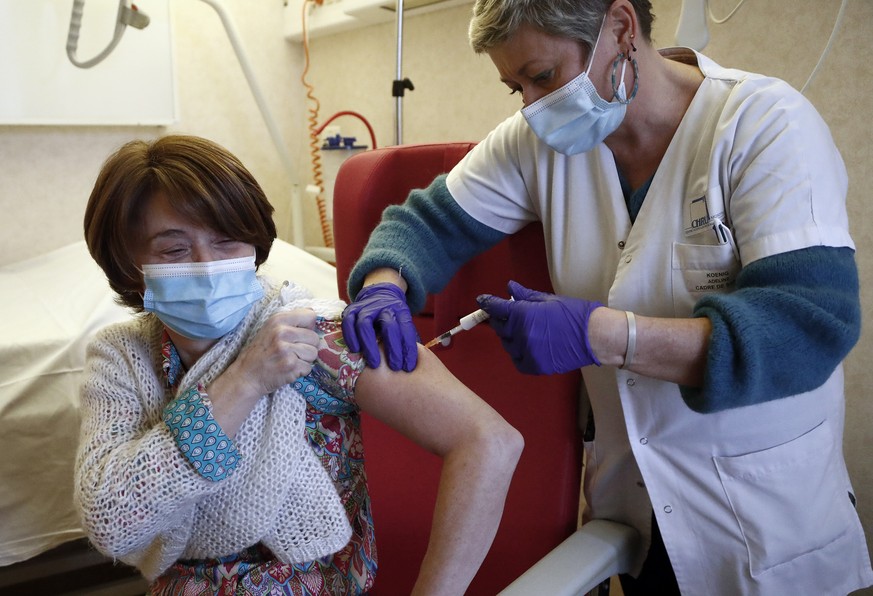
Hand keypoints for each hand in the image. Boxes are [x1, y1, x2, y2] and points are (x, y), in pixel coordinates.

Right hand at [232, 308, 320, 396]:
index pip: (311, 316)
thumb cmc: (261, 352)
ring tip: (290, 360)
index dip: (308, 327)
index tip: (299, 335)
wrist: (246, 376)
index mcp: (278, 319)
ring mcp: (287, 349)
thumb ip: (291, 322)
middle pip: (314, 337)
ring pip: (314, 353)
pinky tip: (288, 369)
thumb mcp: (271, 329)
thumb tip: (314, 319)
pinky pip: (309, 367)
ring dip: (305, 359)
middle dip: (307, 346)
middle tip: (292, 352)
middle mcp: (283, 332)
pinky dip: (301, 371)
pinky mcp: (291, 365)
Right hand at [342, 282, 418, 370]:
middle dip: (392, 349)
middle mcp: (384, 307)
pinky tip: (355, 350)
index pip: (406, 329)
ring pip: (365, 324)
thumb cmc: (393, 317)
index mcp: (400, 310)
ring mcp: (366, 307)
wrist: (379, 294)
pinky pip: (348, 322)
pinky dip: (350, 336)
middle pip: (388, 326)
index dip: (408, 349)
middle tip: (394, 367)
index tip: (408, 367)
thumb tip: (408, 366)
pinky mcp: (352, 308)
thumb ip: (405, 338)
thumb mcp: (403, 322)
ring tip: (374, 364)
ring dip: (369, 345)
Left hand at [476, 280, 603, 374]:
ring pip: (507, 344)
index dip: (487, 303)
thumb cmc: (575, 315)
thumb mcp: (548, 300)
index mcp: (523, 315)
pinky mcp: (534, 367)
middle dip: (501, 320)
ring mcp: (527, 352)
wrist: (596, 337)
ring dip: (511, 337)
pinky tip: (529, 346)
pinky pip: (517, 360)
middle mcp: (521, 335)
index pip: (496, 308)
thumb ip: (525, 295)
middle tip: (508, 316)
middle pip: (499, 327)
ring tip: (525, 331)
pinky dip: (519, 353)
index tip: (482, 301)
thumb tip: (510, 287)